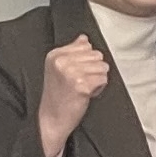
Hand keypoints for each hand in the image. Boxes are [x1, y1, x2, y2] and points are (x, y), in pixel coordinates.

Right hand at [36, 35, 110, 156]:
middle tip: (78, 83)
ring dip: (97, 79)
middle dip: (93, 70)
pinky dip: (99, 88)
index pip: (86, 46)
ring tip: (82, 88)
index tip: (74, 73)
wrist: (51, 118)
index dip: (86, 61)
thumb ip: (73, 51)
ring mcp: (71, 73)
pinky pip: (104, 79)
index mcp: (55, 54)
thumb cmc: (58, 95)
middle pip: (97, 55)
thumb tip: (83, 38)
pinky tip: (86, 94)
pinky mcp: (81, 85)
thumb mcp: (59, 68)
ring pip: (103, 67)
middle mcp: (62, 61)